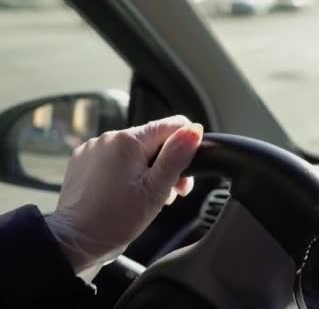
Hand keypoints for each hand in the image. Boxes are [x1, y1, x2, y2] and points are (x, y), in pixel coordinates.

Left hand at [45, 115, 202, 273]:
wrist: (74, 242)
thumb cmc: (115, 221)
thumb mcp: (156, 191)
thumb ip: (177, 157)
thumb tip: (194, 130)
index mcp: (128, 141)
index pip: (172, 125)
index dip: (186, 146)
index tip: (184, 174)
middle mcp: (108, 137)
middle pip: (154, 140)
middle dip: (167, 163)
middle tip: (169, 193)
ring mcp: (93, 148)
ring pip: (136, 150)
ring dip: (148, 170)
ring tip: (146, 197)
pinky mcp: (83, 161)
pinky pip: (115, 158)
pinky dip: (127, 172)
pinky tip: (126, 194)